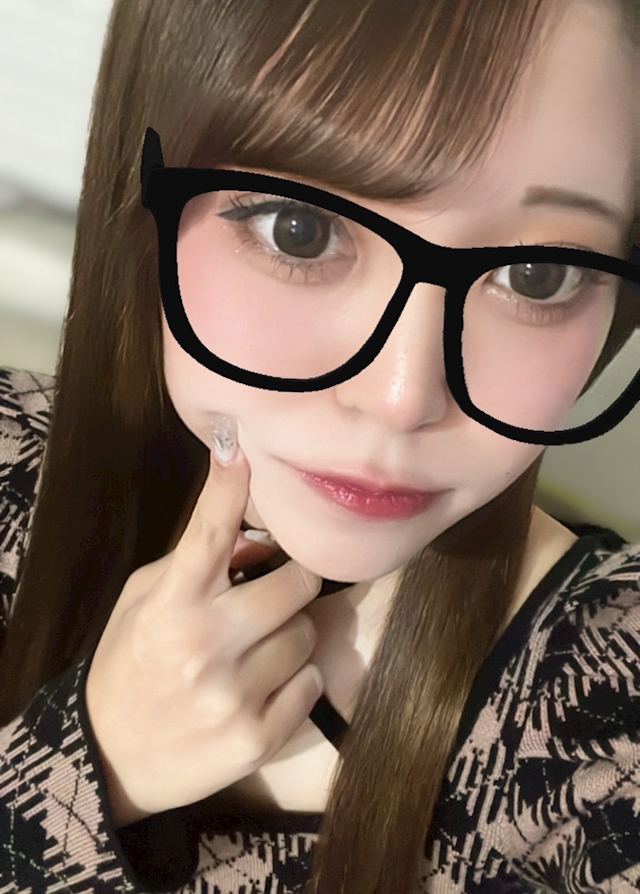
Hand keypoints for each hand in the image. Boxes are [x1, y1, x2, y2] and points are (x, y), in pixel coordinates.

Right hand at [85, 444, 322, 827]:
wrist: (111, 757)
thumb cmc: (130, 664)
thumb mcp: (145, 602)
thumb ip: (196, 565)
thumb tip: (259, 537)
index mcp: (172, 604)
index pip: (208, 533)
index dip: (226, 486)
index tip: (238, 446)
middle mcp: (206, 644)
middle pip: (297, 583)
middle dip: (291, 583)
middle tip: (273, 594)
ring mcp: (235, 695)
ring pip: (309, 635)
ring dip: (291, 636)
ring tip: (258, 652)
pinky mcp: (259, 739)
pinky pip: (312, 684)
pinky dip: (297, 681)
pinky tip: (264, 688)